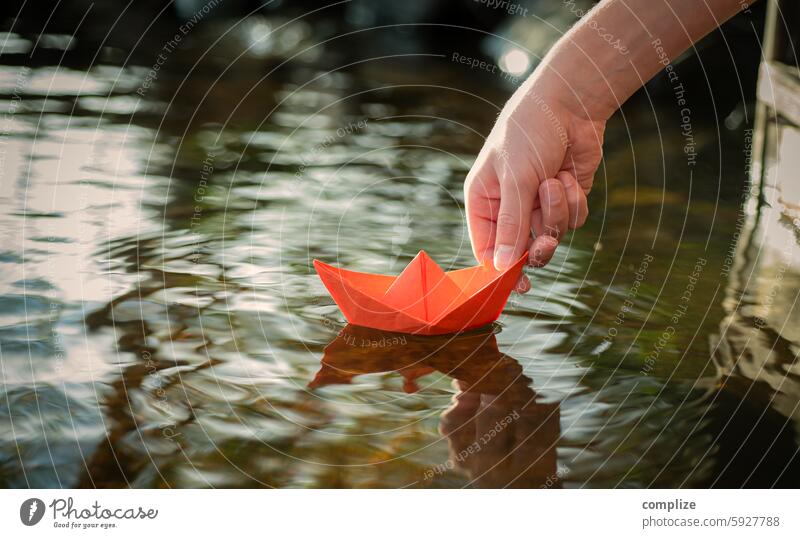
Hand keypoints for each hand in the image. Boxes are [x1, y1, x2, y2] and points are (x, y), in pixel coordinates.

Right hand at [464, 76, 604, 290]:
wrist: (571, 104)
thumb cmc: (530, 133)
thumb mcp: (516, 178)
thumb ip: (511, 225)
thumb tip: (501, 267)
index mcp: (484, 202)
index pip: (486, 249)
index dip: (501, 270)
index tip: (520, 286)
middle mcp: (509, 208)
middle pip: (522, 250)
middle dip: (538, 241)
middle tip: (546, 238)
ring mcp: (539, 204)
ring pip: (552, 235)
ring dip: (557, 211)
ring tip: (555, 180)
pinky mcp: (566, 199)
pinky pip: (573, 221)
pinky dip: (574, 201)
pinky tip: (569, 175)